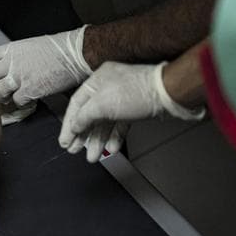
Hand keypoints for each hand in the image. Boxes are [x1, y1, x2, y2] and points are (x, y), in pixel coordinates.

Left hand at [0, 27, 91, 104]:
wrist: (75, 54)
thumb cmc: (54, 49)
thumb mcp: (27, 46)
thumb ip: (11, 57)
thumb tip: (1, 69)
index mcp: (10, 49)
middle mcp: (11, 62)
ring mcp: (20, 76)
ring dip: (1, 97)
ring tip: (7, 97)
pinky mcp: (31, 89)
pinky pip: (16, 100)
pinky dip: (18, 103)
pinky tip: (24, 100)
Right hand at [59, 62, 205, 162]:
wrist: (170, 93)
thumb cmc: (139, 91)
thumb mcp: (102, 104)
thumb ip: (84, 116)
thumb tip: (74, 125)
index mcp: (97, 80)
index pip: (76, 104)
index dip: (69, 124)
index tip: (65, 140)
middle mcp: (108, 87)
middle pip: (90, 115)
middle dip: (83, 135)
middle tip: (75, 150)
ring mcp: (122, 98)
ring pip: (105, 123)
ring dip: (98, 140)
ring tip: (92, 156)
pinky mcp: (135, 109)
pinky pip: (120, 125)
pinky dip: (115, 137)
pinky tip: (111, 148)